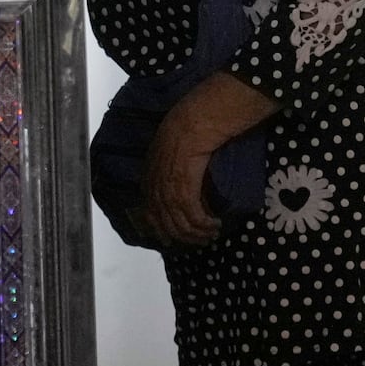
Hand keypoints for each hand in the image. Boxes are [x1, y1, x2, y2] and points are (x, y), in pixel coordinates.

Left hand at [137, 108, 221, 248]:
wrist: (190, 125)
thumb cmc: (181, 133)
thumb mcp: (166, 153)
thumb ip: (165, 169)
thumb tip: (175, 182)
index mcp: (148, 180)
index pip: (150, 214)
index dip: (160, 229)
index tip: (169, 240)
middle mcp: (155, 191)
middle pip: (167, 224)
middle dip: (184, 237)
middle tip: (201, 240)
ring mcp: (168, 194)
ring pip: (182, 225)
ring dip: (199, 233)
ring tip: (212, 234)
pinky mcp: (184, 194)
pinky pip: (195, 219)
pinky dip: (206, 225)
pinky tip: (215, 225)